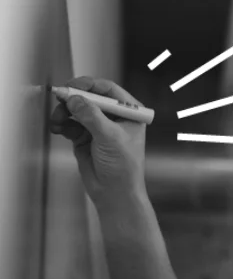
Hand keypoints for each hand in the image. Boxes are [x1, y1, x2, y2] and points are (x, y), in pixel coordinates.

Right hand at [48, 77, 148, 206]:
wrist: (114, 193)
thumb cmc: (123, 167)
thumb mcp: (110, 137)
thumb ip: (91, 116)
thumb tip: (75, 98)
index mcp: (130, 113)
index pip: (109, 90)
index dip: (89, 85)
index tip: (72, 86)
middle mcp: (115, 117)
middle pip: (90, 97)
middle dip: (73, 99)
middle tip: (59, 100)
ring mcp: (99, 127)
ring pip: (77, 110)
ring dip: (64, 112)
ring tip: (57, 120)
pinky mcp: (85, 137)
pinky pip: (70, 124)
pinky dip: (62, 124)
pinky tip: (58, 128)